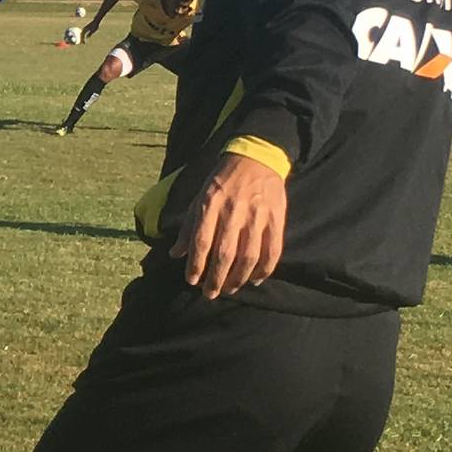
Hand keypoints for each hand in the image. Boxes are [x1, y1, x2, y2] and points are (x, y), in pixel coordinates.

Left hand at [173, 153, 286, 299]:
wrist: (255, 157)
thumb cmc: (222, 181)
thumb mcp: (199, 197)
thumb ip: (188, 226)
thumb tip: (175, 254)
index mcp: (211, 203)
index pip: (202, 241)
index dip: (196, 265)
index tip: (191, 281)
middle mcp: (234, 210)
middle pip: (224, 254)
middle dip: (216, 279)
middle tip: (210, 294)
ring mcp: (257, 215)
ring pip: (248, 257)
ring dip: (238, 279)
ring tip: (229, 289)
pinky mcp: (276, 218)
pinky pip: (272, 251)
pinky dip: (264, 270)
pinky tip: (254, 280)